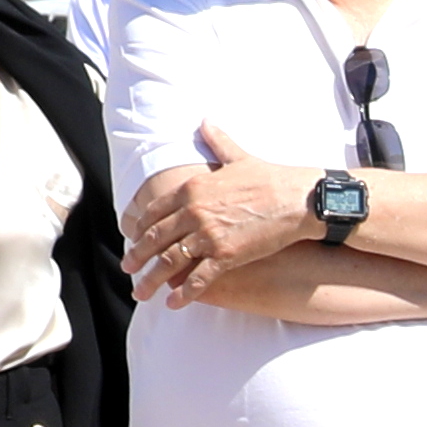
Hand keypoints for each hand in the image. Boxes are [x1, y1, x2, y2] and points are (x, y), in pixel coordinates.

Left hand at [124, 125, 312, 301]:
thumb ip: (217, 142)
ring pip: (170, 262)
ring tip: (142, 292)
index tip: (133, 239)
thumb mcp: (239, 157)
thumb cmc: (271, 177)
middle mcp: (194, 212)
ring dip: (152, 280)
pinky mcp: (226, 255)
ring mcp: (209, 235)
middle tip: (127, 268)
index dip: (140, 228)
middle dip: (137, 256)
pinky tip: (174, 304)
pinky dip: (184, 294)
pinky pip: (198, 278)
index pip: (154, 212)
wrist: (299, 199)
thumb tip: (206, 121)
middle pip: (155, 238)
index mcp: (192, 189)